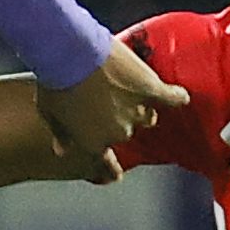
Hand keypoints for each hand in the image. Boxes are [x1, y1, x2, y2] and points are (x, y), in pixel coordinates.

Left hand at [32, 37, 186, 184]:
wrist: (69, 54)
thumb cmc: (55, 82)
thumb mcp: (49, 112)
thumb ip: (60, 133)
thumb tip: (62, 150)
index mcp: (92, 142)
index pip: (105, 163)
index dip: (110, 168)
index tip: (115, 174)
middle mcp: (118, 132)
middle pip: (127, 132)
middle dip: (120, 120)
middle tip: (110, 101)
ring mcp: (136, 112)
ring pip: (148, 117)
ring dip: (142, 106)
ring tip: (134, 91)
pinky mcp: (150, 88)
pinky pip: (172, 98)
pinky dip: (177, 97)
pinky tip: (180, 96)